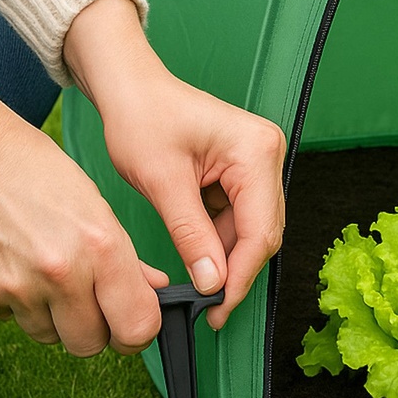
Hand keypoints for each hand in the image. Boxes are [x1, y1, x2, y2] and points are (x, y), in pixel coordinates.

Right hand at [0, 51, 168, 354]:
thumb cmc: (36, 169)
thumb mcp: (96, 204)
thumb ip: (126, 257)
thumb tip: (154, 290)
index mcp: (100, 246)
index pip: (136, 325)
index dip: (139, 331)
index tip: (134, 323)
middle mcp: (60, 273)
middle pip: (90, 345)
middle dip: (96, 329)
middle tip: (92, 301)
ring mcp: (15, 287)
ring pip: (49, 336)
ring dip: (55, 317)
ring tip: (48, 271)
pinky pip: (11, 318)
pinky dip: (18, 302)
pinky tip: (16, 262)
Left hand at [63, 0, 285, 329]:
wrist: (130, 88)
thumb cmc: (142, 119)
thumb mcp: (162, 182)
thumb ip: (192, 235)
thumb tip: (213, 284)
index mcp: (256, 152)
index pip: (260, 229)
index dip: (240, 276)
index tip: (216, 309)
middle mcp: (267, 155)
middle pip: (264, 231)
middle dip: (236, 271)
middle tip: (209, 310)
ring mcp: (258, 162)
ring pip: (253, 228)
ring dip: (228, 258)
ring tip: (199, 290)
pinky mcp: (244, 170)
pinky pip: (240, 216)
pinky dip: (221, 241)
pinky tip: (201, 259)